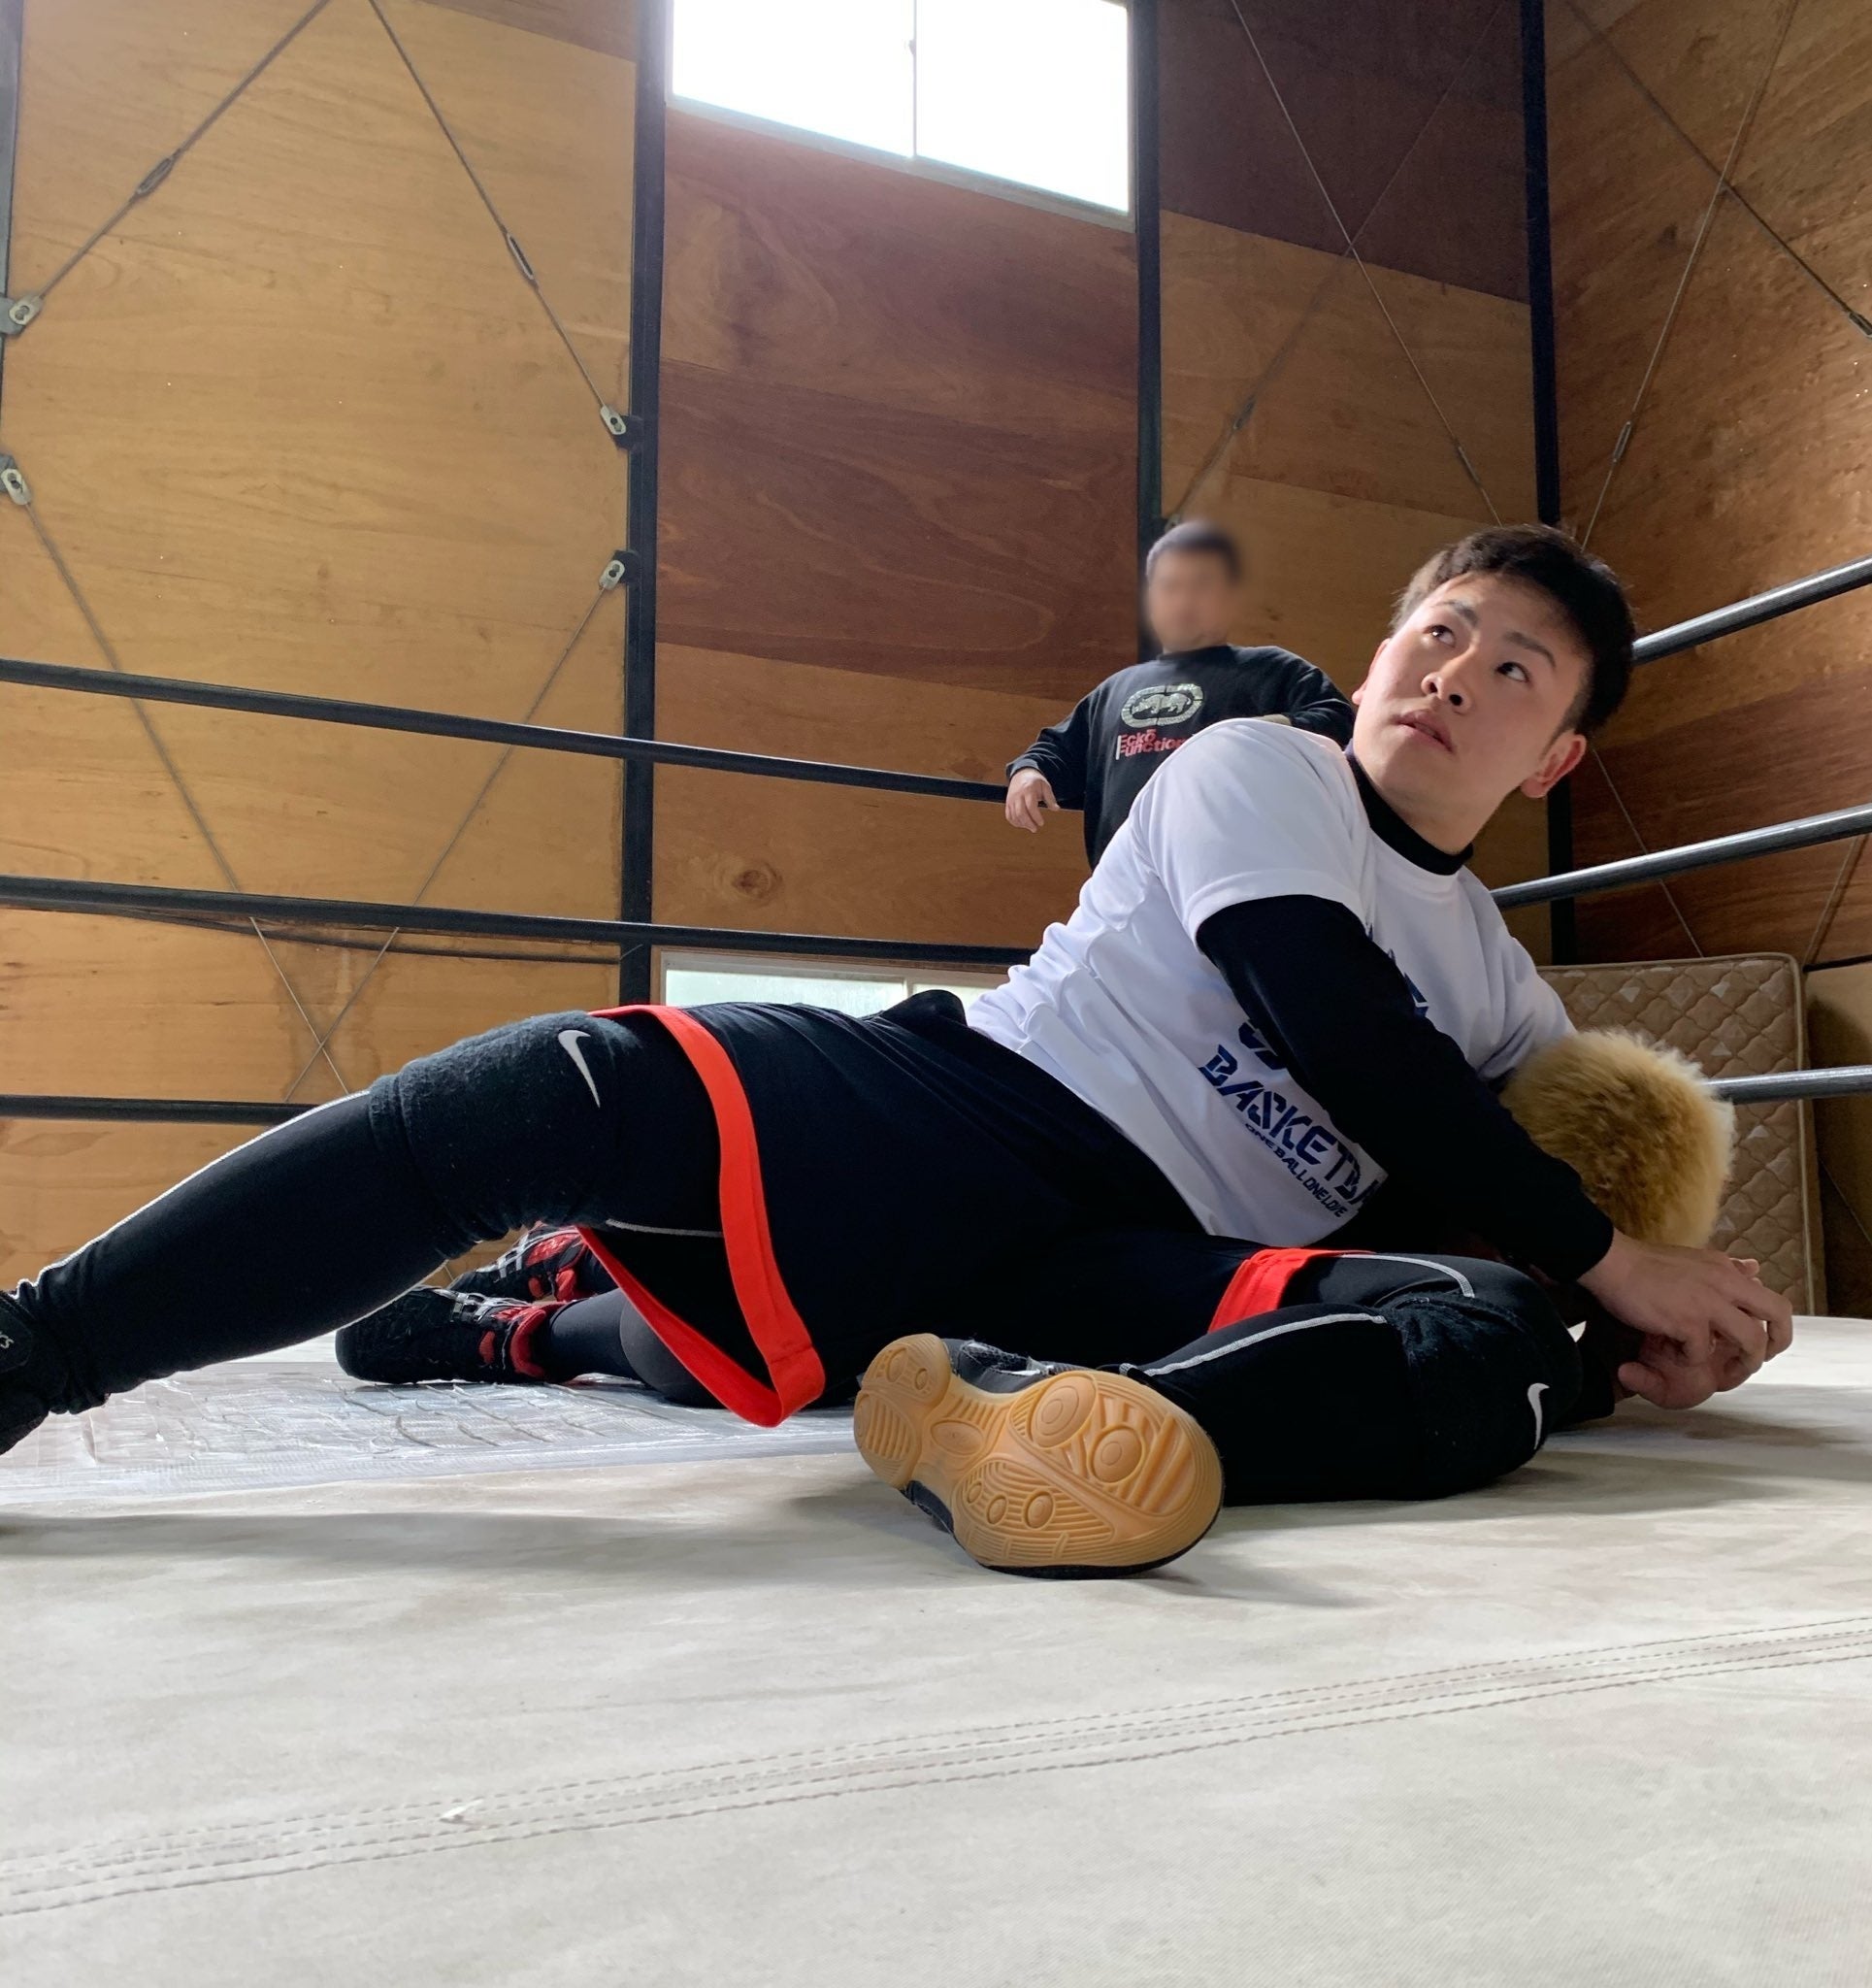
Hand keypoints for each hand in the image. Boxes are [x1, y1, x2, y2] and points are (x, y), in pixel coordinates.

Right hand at [1005, 768, 1058, 832]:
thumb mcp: (1045, 786)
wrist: (1022, 773)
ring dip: (1022, 824)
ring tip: (1030, 827)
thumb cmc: (1035, 781)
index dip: (1036, 817)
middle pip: (1020, 813)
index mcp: (1028, 790)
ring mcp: (1011, 799)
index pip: (1031, 806)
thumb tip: (1056, 809)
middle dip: (1028, 823)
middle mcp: (1018, 795)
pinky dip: (1015, 822)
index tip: (1041, 823)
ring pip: (1014, 816)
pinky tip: (1022, 825)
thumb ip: (1050, 798)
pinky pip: (1009, 815)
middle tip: (1035, 829)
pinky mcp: (1008, 803)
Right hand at [1578, 1233, 1793, 1401]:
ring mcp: (1709, 1303)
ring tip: (1721, 1372)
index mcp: (1726, 1270)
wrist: (1611, 1261)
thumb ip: (1725, 1267)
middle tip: (1758, 1361)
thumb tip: (1754, 1268)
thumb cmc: (1644, 1263)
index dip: (1776, 1326)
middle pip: (1778, 1314)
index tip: (1763, 1342)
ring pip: (1751, 1341)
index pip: (1771, 1298)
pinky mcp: (1688, 1321)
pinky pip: (1702, 1353)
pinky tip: (1671, 1353)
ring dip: (1742, 1363)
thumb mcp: (1695, 1259)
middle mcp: (1725, 1283)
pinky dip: (1689, 1360)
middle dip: (1777, 1343)